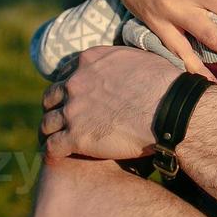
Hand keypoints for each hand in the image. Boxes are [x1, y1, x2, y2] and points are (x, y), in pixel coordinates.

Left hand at [40, 46, 191, 159]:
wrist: (169, 110)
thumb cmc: (165, 85)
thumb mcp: (140, 59)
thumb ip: (122, 62)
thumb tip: (129, 66)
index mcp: (90, 61)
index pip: (66, 73)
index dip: (68, 86)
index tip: (73, 97)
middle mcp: (76, 82)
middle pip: (51, 97)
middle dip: (54, 108)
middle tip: (61, 119)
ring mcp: (73, 110)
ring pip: (47, 122)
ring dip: (51, 132)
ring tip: (55, 140)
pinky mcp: (76, 137)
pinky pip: (52, 146)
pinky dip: (52, 152)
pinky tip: (58, 157)